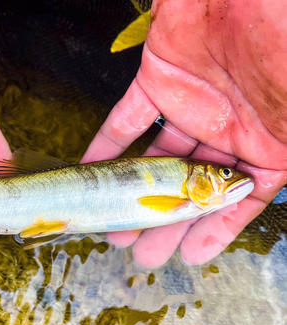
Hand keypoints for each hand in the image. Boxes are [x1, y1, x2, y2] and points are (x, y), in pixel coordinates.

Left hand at [82, 0, 286, 267]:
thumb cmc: (285, 34)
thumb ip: (286, 146)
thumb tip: (273, 185)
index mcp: (270, 138)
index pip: (241, 197)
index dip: (217, 228)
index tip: (191, 256)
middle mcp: (228, 128)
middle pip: (191, 186)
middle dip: (166, 222)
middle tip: (142, 253)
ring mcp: (190, 105)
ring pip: (155, 162)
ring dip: (132, 195)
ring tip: (113, 227)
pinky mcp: (156, 81)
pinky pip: (124, 122)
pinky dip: (106, 147)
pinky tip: (92, 175)